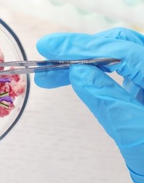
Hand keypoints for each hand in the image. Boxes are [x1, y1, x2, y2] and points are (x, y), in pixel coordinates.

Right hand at [34, 27, 143, 182]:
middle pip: (120, 45)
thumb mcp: (135, 136)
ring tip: (52, 73)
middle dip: (79, 51)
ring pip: (117, 55)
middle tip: (47, 60)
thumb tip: (78, 72)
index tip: (48, 48)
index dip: (82, 47)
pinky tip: (75, 77)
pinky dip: (92, 71)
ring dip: (81, 60)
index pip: (123, 52)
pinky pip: (117, 70)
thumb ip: (109, 102)